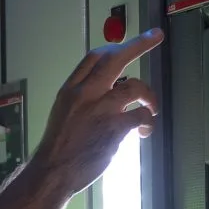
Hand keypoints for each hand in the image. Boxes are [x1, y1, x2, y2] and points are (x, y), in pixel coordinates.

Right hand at [30, 28, 163, 197]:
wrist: (53, 172)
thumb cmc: (59, 147)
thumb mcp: (64, 112)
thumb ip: (83, 99)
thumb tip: (108, 91)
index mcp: (71, 89)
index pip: (94, 57)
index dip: (114, 47)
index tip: (126, 44)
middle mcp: (85, 94)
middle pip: (116, 58)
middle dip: (139, 44)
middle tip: (156, 36)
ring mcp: (101, 109)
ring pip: (135, 86)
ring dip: (149, 96)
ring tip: (150, 107)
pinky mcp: (115, 128)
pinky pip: (141, 115)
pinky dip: (148, 120)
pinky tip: (144, 131)